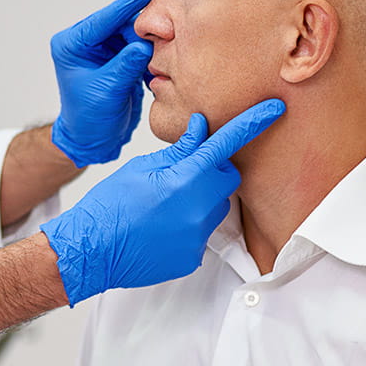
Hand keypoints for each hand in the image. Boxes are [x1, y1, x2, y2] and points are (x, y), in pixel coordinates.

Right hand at [37, 99, 285, 304]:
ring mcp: (198, 236)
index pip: (226, 144)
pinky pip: (202, 232)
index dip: (252, 123)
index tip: (274, 108)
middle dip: (213, 170)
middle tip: (182, 173)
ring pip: (216, 206)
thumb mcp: (140, 168)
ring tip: (164, 205)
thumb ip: (177, 151)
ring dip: (200, 199)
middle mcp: (199, 208)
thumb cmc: (108, 205)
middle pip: (226, 178)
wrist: (91, 250)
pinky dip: (187, 225)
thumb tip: (200, 130)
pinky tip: (160, 226)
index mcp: (184, 179)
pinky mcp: (194, 256)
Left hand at [50, 0, 156, 165]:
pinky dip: (152, 50)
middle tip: (169, 22)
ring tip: (170, 41)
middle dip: (143, 24)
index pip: (103, 20)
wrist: (94, 139)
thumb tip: (143, 45)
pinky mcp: (120, 58)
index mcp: (72, 45)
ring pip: (133, 33)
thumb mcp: (107, 91)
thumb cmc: (90, 118)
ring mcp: (104, 49)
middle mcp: (86, 42)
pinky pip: (139, 46)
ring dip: (151, 38)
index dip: (126, 5)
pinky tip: (167, 50)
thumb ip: (124, 66)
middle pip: (120, 23)